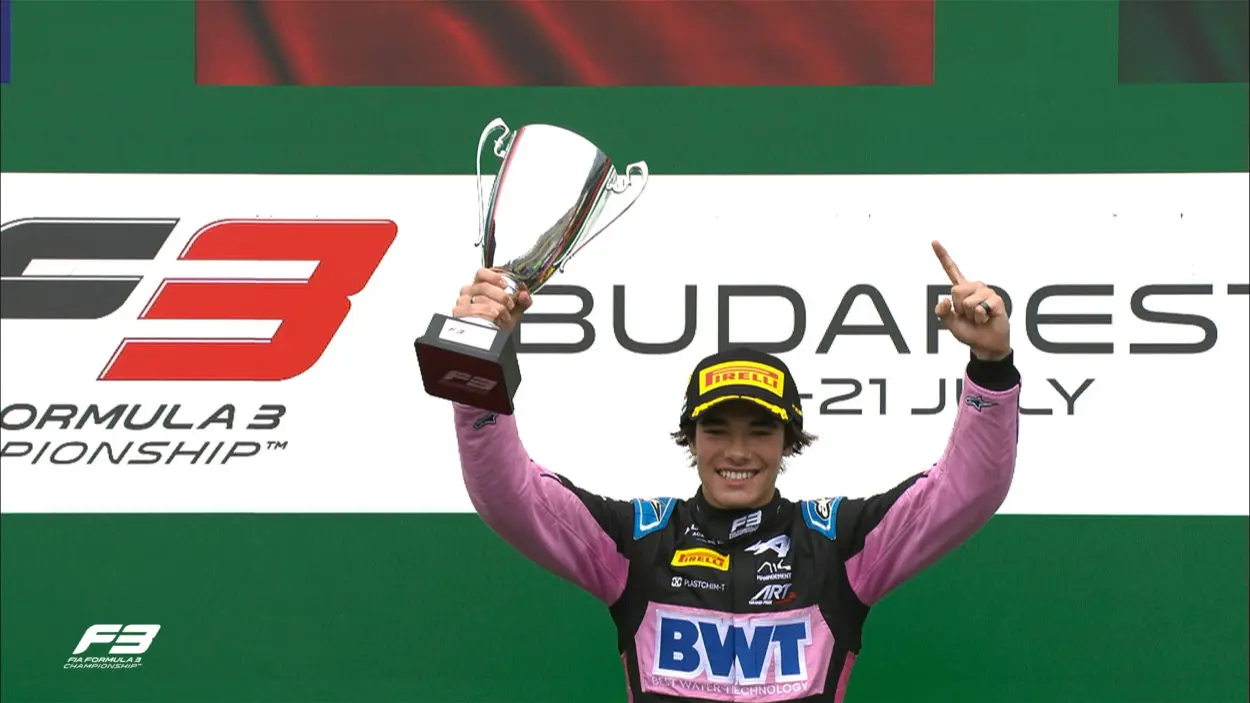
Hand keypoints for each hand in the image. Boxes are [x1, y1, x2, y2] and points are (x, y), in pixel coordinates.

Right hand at [451, 268, 533, 331]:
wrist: (488, 339)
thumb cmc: (498, 322)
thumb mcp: (514, 310)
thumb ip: (522, 301)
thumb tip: (524, 294)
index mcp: (480, 286)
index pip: (482, 273)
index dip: (494, 277)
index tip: (505, 284)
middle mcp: (469, 292)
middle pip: (483, 286)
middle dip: (501, 296)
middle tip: (509, 304)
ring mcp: (462, 303)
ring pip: (481, 300)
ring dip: (497, 309)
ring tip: (503, 316)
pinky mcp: (459, 314)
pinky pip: (474, 311)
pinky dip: (488, 316)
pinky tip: (494, 320)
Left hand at [932, 241, 1010, 360]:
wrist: (985, 345)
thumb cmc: (969, 332)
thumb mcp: (949, 323)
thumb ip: (941, 312)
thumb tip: (944, 300)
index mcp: (962, 290)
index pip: (951, 270)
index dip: (942, 256)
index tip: (934, 241)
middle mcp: (974, 287)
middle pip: (956, 290)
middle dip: (958, 309)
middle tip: (969, 316)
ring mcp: (986, 292)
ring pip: (967, 302)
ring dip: (971, 315)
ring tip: (979, 318)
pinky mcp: (996, 300)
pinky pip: (981, 308)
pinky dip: (981, 318)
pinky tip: (987, 319)